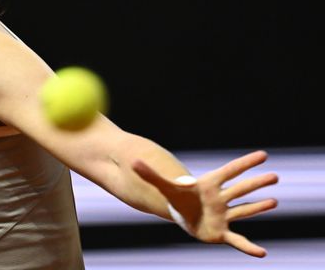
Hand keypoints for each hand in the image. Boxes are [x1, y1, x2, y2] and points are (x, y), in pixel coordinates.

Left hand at [132, 150, 277, 256]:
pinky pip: (237, 239)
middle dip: (256, 183)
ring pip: (243, 210)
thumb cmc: (179, 197)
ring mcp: (223, 214)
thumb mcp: (165, 187)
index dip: (245, 163)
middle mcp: (221, 198)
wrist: (183, 213)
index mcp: (210, 184)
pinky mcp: (221, 231)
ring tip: (273, 201)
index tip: (263, 154)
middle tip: (275, 176)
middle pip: (240, 189)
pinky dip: (248, 247)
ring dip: (258, 207)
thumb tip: (133, 162)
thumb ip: (150, 175)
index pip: (230, 171)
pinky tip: (261, 253)